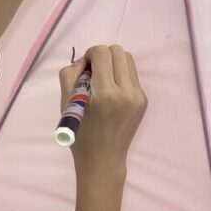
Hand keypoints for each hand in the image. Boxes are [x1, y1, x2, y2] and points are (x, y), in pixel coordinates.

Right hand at [59, 45, 146, 174]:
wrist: (103, 160)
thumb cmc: (80, 134)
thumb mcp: (66, 104)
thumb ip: (70, 74)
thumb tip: (85, 61)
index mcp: (105, 93)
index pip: (102, 53)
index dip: (90, 54)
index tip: (84, 69)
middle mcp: (126, 92)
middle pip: (118, 51)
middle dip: (102, 56)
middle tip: (93, 72)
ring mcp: (138, 97)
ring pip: (128, 60)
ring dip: (113, 63)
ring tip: (103, 80)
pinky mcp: (143, 101)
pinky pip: (132, 75)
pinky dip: (120, 76)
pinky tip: (112, 92)